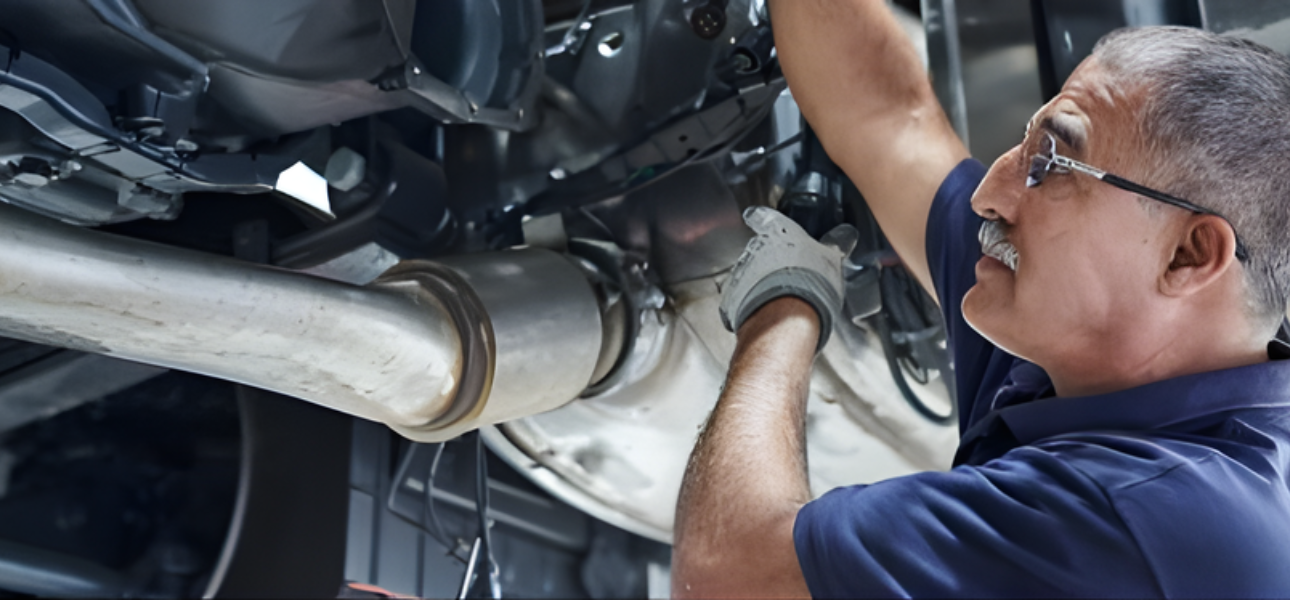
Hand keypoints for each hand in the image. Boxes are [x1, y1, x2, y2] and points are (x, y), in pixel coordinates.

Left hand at [719, 206, 857, 351]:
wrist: (785, 316)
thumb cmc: (810, 282)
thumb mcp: (832, 258)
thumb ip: (836, 245)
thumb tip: (845, 235)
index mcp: (779, 232)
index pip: (765, 217)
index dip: (762, 217)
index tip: (757, 217)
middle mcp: (755, 248)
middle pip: (760, 249)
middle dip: (771, 260)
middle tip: (789, 274)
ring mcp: (741, 272)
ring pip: (750, 272)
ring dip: (762, 282)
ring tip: (783, 298)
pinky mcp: (732, 297)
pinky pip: (742, 296)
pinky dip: (753, 302)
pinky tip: (769, 311)